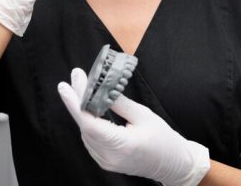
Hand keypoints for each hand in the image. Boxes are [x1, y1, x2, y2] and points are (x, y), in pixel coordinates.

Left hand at [58, 68, 209, 185]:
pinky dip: (88, 122)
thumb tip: (100, 88)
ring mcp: (106, 161)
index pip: (90, 123)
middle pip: (84, 126)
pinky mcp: (105, 161)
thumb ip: (119, 103)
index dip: (75, 103)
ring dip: (82, 110)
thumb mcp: (143, 115)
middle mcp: (109, 156)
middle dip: (77, 100)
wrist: (172, 164)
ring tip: (82, 88)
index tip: (68, 85)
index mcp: (121, 145)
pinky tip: (89, 107)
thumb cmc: (163, 139)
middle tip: (75, 77)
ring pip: (85, 132)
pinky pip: (90, 139)